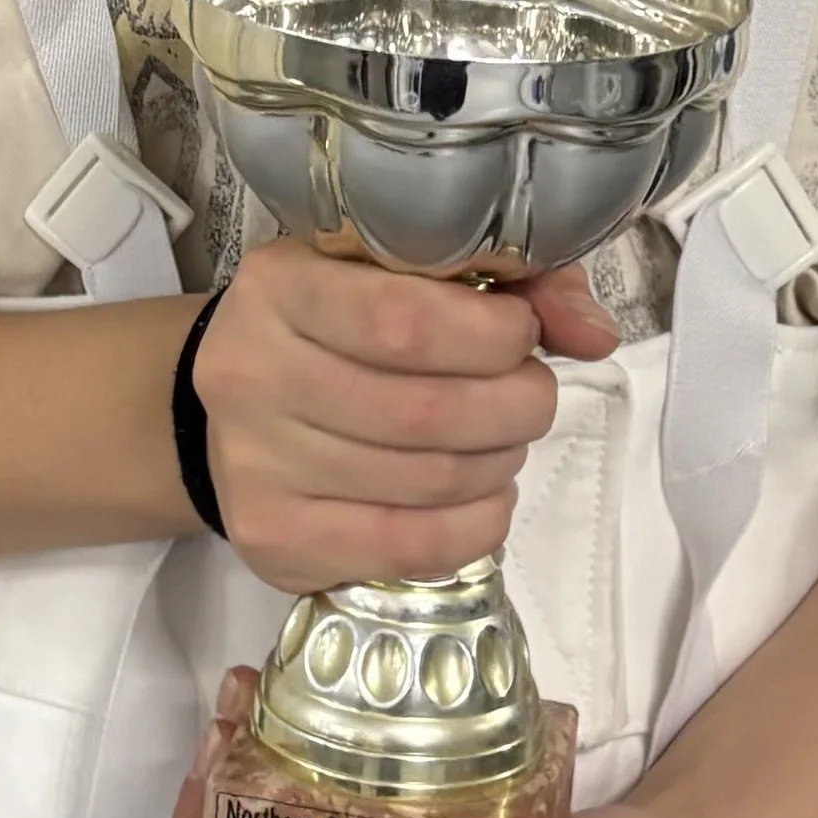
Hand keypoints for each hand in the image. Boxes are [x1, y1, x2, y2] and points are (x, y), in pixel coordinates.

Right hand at [193, 240, 615, 596]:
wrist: (222, 409)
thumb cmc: (329, 323)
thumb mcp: (394, 269)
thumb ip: (501, 278)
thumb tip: (596, 332)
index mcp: (281, 287)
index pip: (402, 320)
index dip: (490, 336)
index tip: (522, 334)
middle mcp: (252, 375)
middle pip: (425, 411)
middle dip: (515, 406)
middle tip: (531, 396)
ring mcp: (257, 468)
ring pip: (426, 483)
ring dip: (500, 464)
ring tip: (504, 442)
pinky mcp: (275, 542)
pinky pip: (408, 548)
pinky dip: (475, 527)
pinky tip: (484, 497)